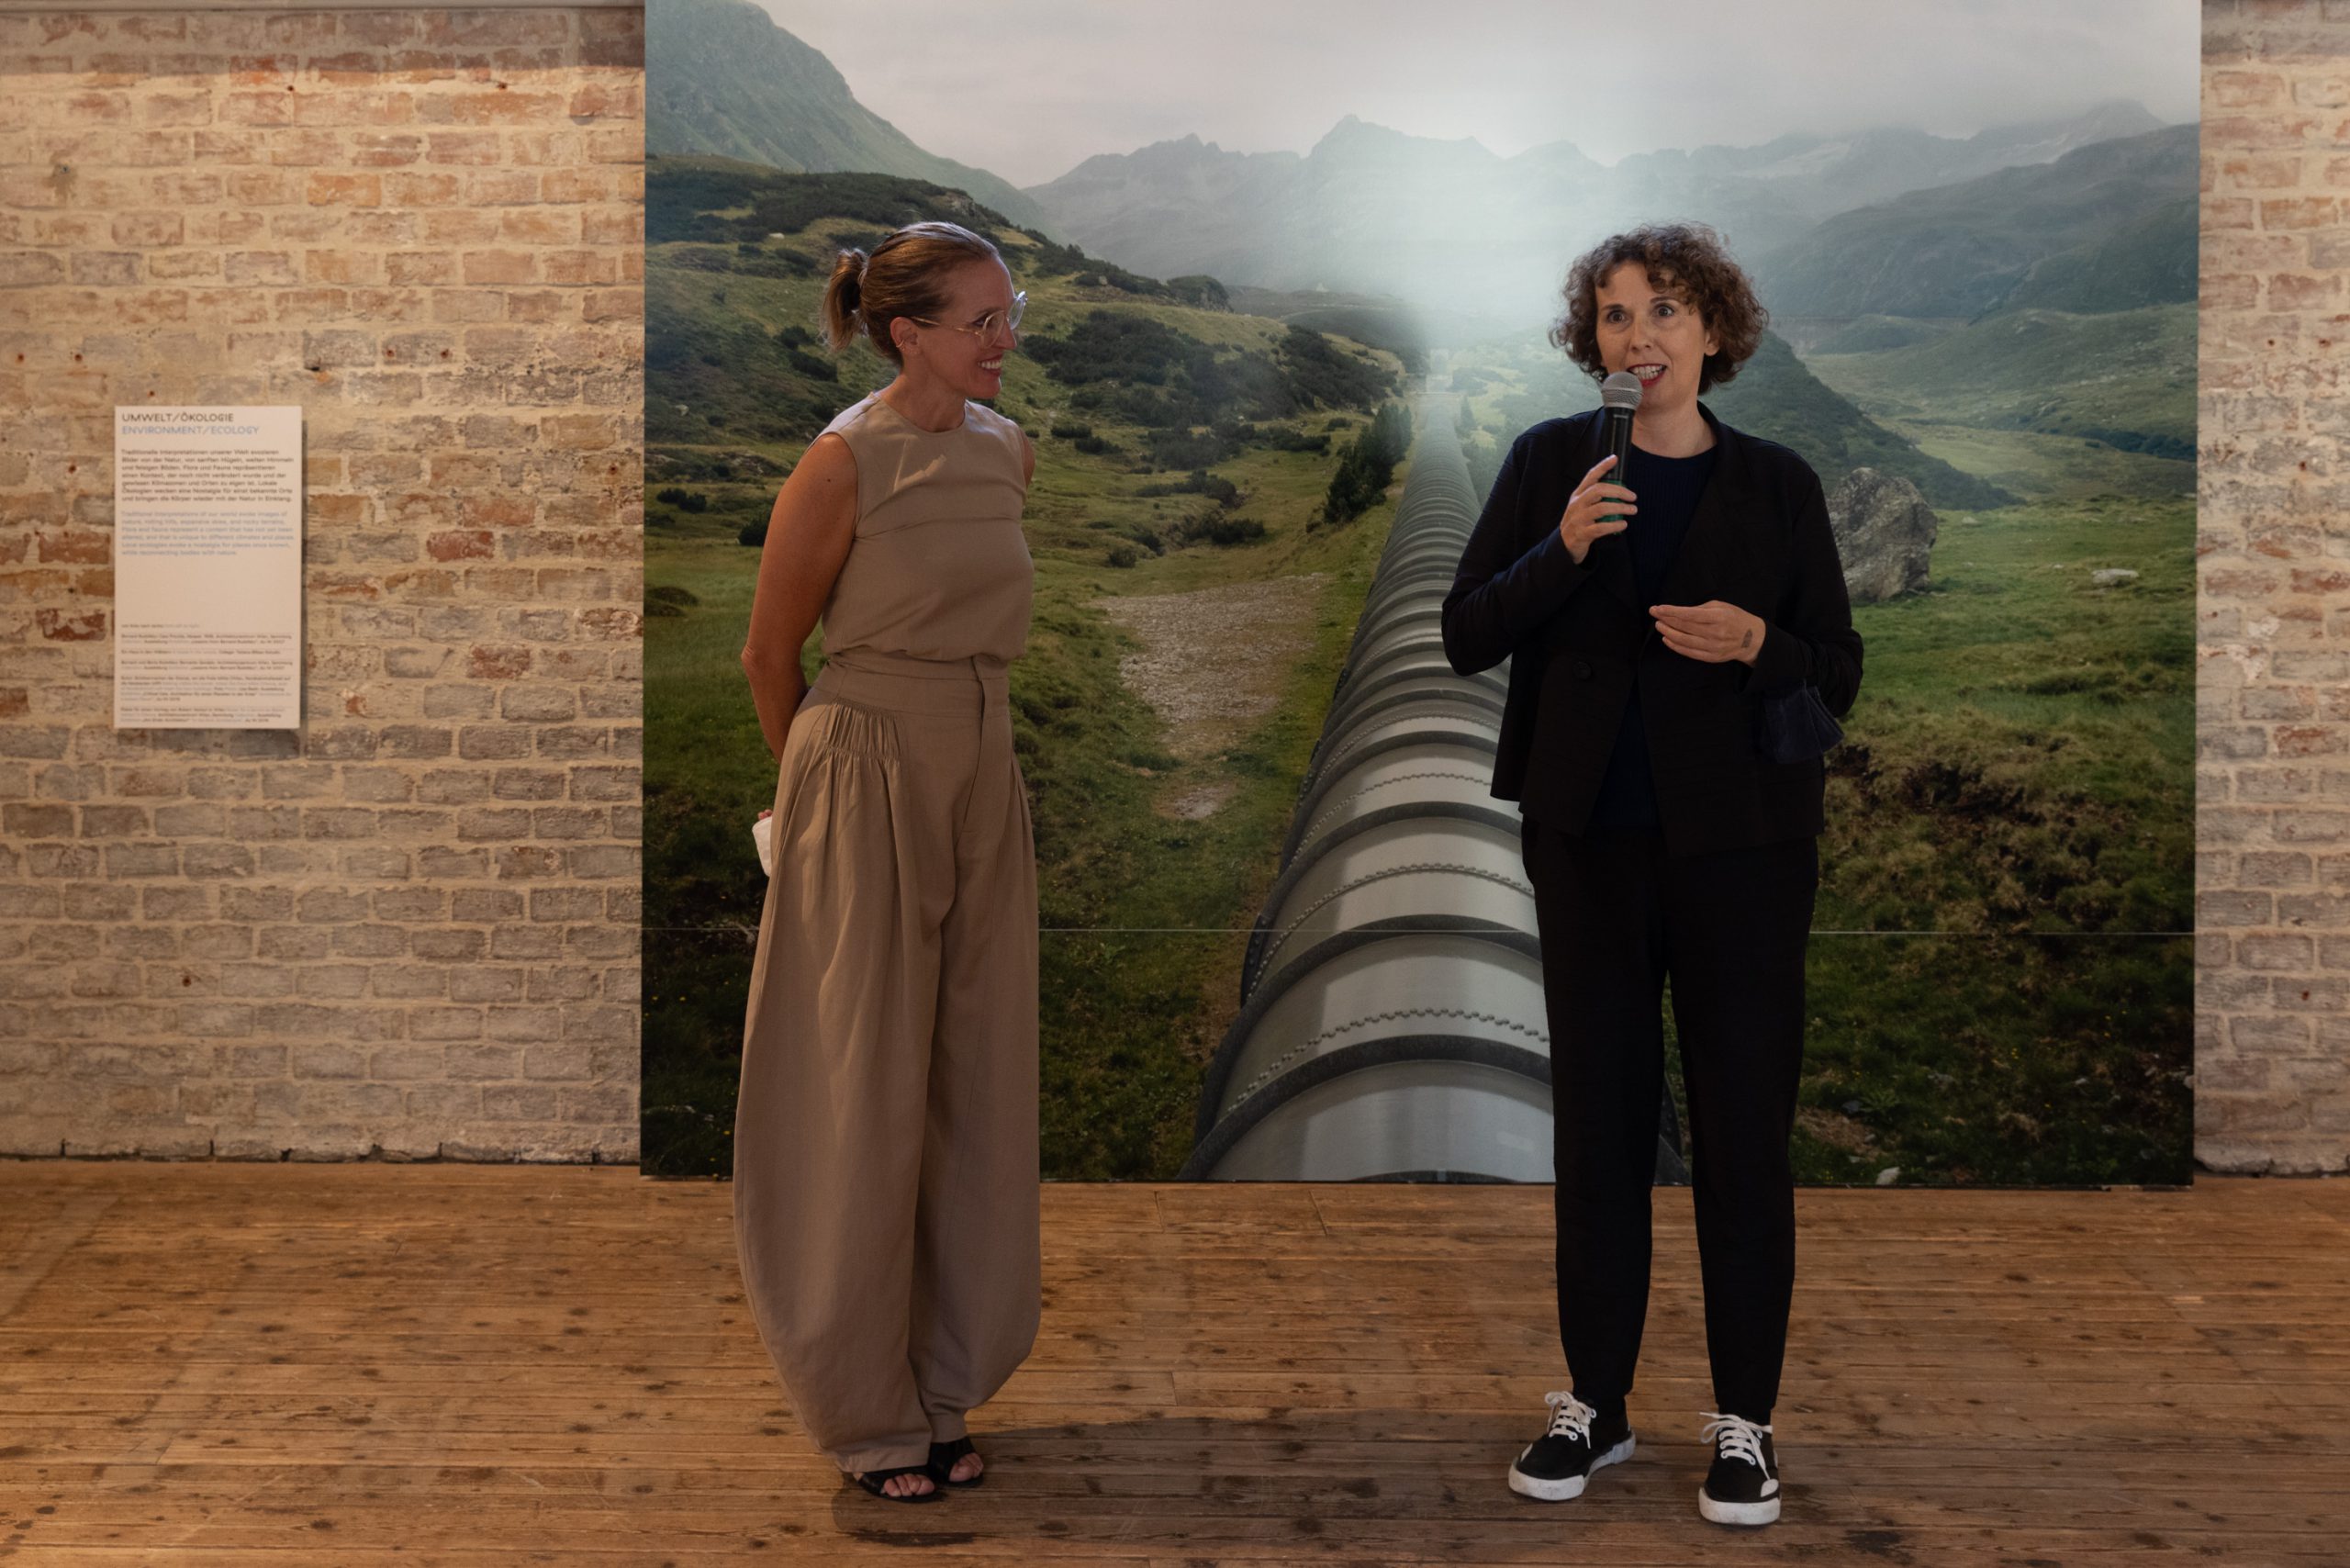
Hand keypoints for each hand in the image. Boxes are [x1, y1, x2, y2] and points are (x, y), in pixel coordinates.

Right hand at [1558, 453, 1635, 564]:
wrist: (1563, 546)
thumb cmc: (1579, 523)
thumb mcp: (1582, 507)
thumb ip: (1595, 498)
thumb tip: (1619, 490)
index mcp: (1578, 495)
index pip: (1590, 477)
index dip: (1602, 467)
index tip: (1614, 459)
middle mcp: (1577, 504)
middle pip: (1599, 490)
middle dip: (1619, 491)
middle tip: (1633, 496)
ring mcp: (1578, 519)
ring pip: (1601, 508)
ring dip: (1620, 508)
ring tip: (1632, 510)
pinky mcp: (1582, 534)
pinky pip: (1601, 528)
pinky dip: (1615, 525)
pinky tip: (1623, 524)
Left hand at [1651, 600, 1766, 664]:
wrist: (1752, 639)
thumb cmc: (1735, 618)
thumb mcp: (1721, 606)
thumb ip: (1700, 609)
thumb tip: (1677, 612)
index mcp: (1718, 617)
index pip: (1689, 614)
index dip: (1670, 611)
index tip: (1657, 608)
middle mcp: (1715, 633)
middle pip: (1684, 627)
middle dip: (1666, 620)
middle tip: (1655, 614)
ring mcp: (1713, 647)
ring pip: (1683, 641)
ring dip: (1667, 633)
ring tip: (1660, 626)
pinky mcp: (1711, 657)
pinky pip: (1688, 652)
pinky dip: (1675, 646)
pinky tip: (1667, 639)